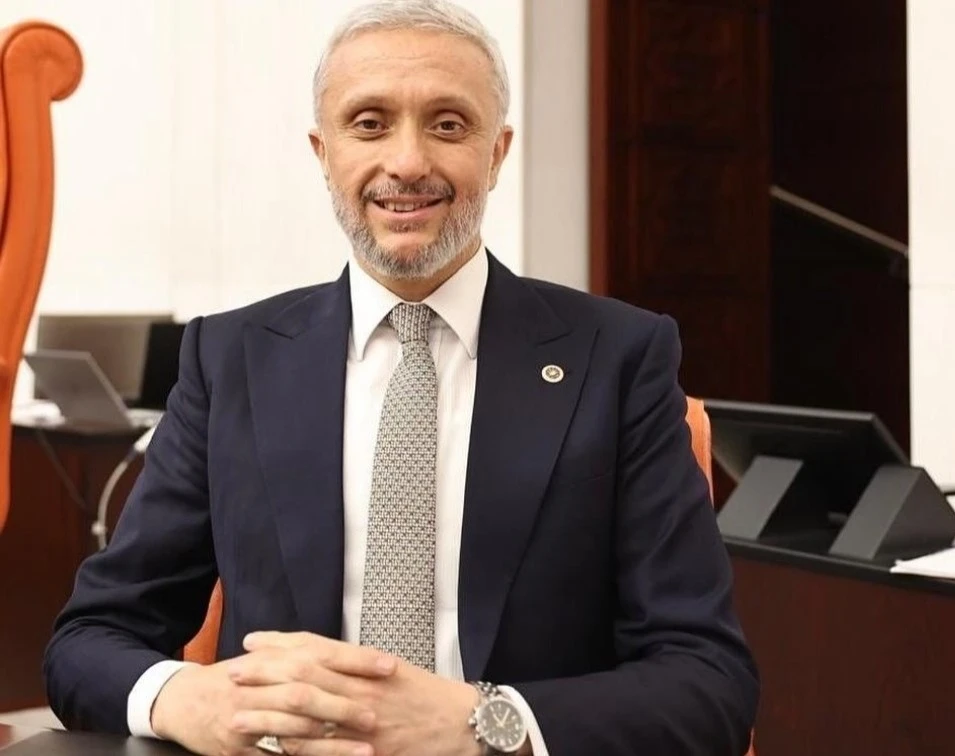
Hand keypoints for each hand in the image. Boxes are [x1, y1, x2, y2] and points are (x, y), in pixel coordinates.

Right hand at [151, 638, 396, 755]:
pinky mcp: (236, 750)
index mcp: (271, 659)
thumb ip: (300, 654)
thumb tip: (347, 653)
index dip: (356, 660)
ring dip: (331, 743)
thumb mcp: (264, 658)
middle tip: (379, 715)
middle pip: (307, 693)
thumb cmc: (232, 679)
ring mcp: (245, 720)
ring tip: (365, 750)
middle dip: (344, 705)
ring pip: (293, 731)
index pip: (321, 654)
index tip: (389, 667)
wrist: (181, 701)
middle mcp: (258, 686)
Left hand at [233, 632, 481, 755]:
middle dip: (265, 674)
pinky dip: (297, 747)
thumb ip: (355, 664)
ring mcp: (363, 722)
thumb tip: (317, 656)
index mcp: (367, 665)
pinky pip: (326, 749)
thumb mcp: (392, 670)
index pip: (316, 648)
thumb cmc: (427, 696)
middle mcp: (362, 689)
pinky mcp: (368, 751)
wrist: (462, 723)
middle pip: (304, 675)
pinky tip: (273, 746)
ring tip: (238, 714)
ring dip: (269, 714)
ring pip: (308, 714)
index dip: (281, 643)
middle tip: (234, 673)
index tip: (252, 642)